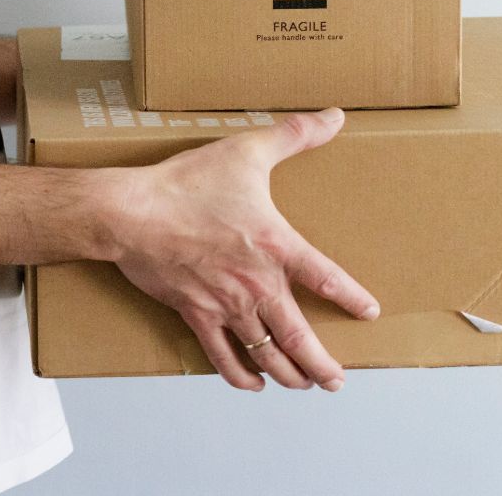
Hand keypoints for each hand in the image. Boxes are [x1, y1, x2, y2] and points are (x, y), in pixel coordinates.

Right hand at [109, 107, 379, 391]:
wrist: (132, 213)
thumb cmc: (187, 183)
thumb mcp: (248, 151)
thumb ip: (295, 134)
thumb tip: (335, 116)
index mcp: (276, 246)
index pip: (326, 278)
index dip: (351, 299)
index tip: (369, 313)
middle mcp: (256, 284)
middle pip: (298, 337)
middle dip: (321, 365)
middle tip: (338, 380)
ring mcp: (226, 305)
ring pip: (266, 354)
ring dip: (289, 375)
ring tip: (306, 385)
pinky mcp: (196, 315)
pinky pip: (222, 356)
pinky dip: (240, 376)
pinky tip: (253, 384)